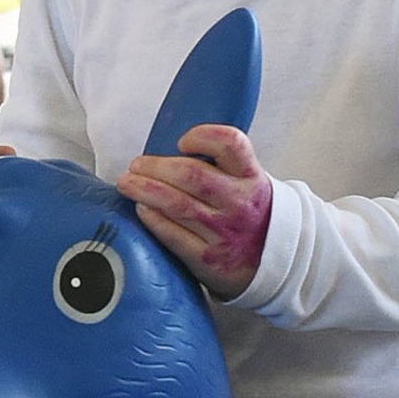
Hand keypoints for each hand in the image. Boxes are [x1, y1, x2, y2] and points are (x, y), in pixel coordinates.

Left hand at [115, 123, 272, 297]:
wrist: (271, 260)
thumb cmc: (248, 213)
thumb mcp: (248, 181)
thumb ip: (221, 163)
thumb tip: (170, 148)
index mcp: (250, 177)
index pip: (231, 144)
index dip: (202, 136)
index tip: (181, 141)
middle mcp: (240, 203)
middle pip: (191, 175)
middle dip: (156, 167)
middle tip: (136, 165)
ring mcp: (224, 232)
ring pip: (177, 204)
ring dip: (145, 190)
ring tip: (127, 183)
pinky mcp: (207, 258)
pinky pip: (172, 234)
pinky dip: (152, 219)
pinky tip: (141, 209)